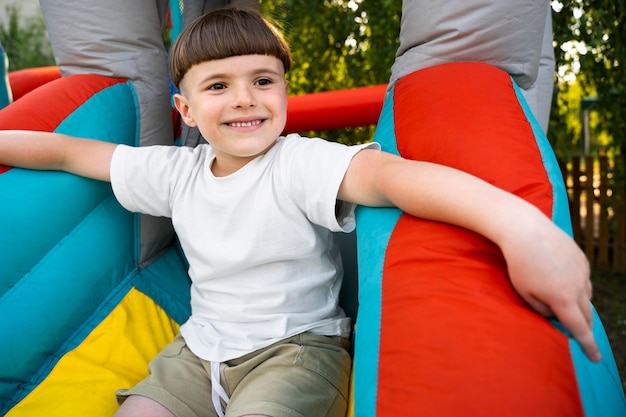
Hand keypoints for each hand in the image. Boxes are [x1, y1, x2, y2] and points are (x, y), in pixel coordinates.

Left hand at [500, 210, 599, 361]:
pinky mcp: (582, 259)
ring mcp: (582, 271)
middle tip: (578, 334)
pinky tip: (560, 278)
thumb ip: (541, 310)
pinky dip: (576, 286)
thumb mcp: (524, 293)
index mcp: (562, 298)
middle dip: (584, 327)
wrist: (525, 229)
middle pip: (587, 315)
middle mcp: (578, 286)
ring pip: (586, 296)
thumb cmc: (519, 263)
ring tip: (561, 301)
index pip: (580, 329)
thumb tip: (556, 315)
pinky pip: (583, 279)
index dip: (588, 345)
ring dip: (578, 305)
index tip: (596, 358)